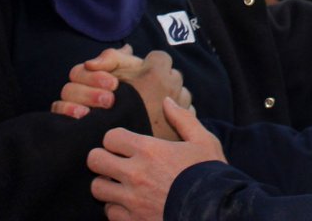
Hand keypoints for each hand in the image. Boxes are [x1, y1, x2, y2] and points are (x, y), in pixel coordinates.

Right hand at [51, 45, 140, 118]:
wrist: (151, 110)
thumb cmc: (140, 84)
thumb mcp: (130, 65)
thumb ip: (112, 57)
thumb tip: (90, 63)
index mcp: (89, 76)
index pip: (78, 73)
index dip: (93, 77)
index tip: (114, 84)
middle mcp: (79, 92)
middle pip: (69, 90)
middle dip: (89, 94)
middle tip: (109, 100)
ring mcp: (75, 109)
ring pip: (61, 105)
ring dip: (75, 107)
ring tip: (91, 113)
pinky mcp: (75, 126)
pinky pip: (59, 120)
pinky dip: (66, 118)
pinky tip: (82, 120)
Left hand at [89, 98, 224, 220]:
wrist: (216, 211)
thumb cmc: (210, 173)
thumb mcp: (203, 141)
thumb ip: (182, 119)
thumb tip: (167, 101)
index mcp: (149, 150)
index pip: (110, 137)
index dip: (115, 139)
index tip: (124, 144)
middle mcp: (135, 174)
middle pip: (95, 160)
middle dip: (102, 158)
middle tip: (114, 161)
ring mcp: (132, 200)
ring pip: (97, 188)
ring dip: (107, 185)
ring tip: (119, 183)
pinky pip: (110, 213)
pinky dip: (116, 208)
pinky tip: (129, 203)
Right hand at [116, 50, 191, 139]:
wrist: (114, 140)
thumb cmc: (109, 105)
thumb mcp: (106, 75)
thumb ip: (114, 57)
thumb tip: (128, 48)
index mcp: (156, 72)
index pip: (161, 57)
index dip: (150, 65)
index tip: (142, 75)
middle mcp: (172, 87)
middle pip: (174, 76)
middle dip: (164, 81)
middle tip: (148, 93)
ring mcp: (179, 107)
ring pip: (183, 95)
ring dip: (174, 98)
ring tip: (156, 108)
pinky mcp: (182, 128)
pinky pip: (187, 115)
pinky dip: (179, 117)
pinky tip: (164, 122)